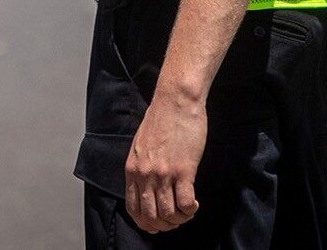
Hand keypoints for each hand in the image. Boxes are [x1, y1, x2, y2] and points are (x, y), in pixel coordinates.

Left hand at [124, 90, 204, 232]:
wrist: (176, 100)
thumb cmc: (161, 118)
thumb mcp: (141, 145)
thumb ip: (142, 167)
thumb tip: (148, 187)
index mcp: (132, 169)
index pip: (133, 209)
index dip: (146, 223)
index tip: (157, 224)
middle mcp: (145, 175)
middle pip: (151, 217)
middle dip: (164, 225)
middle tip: (175, 220)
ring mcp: (164, 174)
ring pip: (168, 214)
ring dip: (180, 219)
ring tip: (187, 211)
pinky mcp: (183, 170)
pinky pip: (185, 203)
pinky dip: (190, 210)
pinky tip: (194, 203)